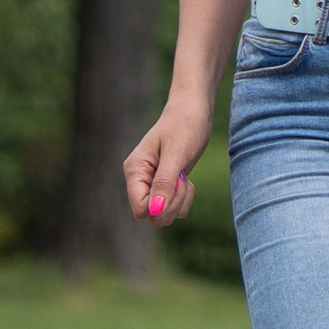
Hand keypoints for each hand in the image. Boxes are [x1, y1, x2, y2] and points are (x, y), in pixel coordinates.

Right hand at [123, 98, 211, 227]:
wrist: (193, 112)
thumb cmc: (184, 126)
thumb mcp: (175, 154)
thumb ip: (164, 183)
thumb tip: (155, 211)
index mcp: (135, 170)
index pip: (140, 208)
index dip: (159, 206)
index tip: (174, 186)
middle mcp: (140, 180)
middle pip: (152, 215)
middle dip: (172, 204)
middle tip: (181, 179)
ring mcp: (152, 185)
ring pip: (163, 214)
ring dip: (179, 201)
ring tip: (183, 177)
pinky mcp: (165, 187)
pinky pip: (174, 209)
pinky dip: (184, 199)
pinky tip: (186, 179)